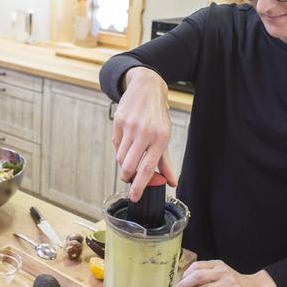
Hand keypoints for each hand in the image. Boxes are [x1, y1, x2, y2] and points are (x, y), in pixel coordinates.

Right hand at [113, 67, 177, 201]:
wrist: (146, 88)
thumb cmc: (157, 115)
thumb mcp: (165, 136)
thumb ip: (165, 162)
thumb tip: (171, 182)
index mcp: (160, 138)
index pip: (148, 168)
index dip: (140, 186)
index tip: (134, 197)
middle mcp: (145, 133)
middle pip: (129, 166)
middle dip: (127, 176)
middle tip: (129, 177)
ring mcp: (130, 127)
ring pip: (120, 156)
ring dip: (124, 161)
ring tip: (131, 154)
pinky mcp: (119, 121)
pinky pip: (116, 144)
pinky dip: (120, 147)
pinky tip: (127, 139)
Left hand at [174, 261, 278, 286]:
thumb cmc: (235, 282)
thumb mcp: (221, 274)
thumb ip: (207, 277)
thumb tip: (187, 283)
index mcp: (217, 264)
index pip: (197, 266)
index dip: (185, 274)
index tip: (178, 282)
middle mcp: (222, 271)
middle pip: (199, 275)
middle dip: (185, 283)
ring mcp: (228, 281)